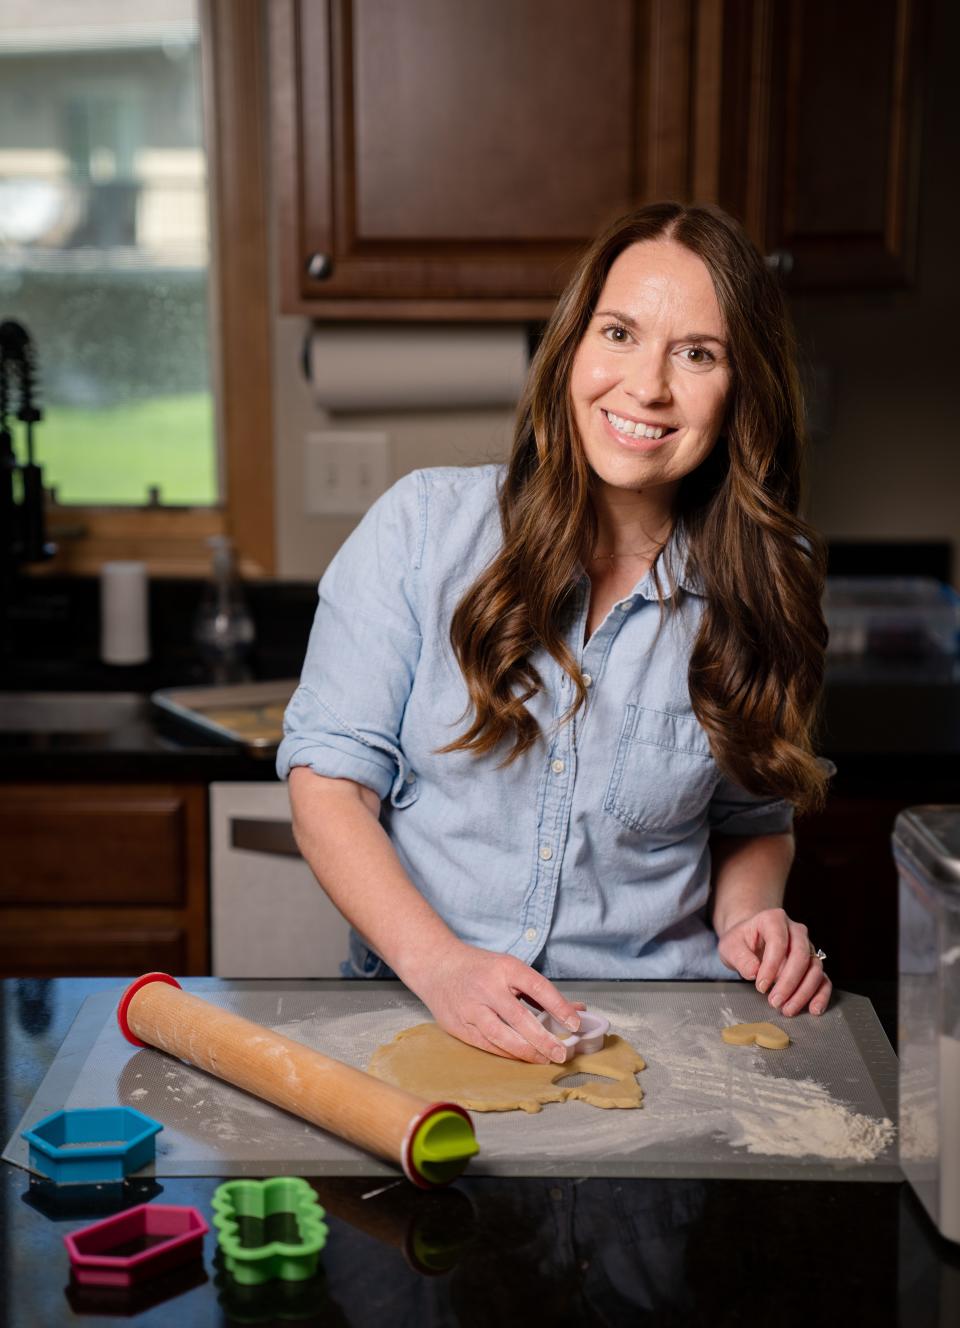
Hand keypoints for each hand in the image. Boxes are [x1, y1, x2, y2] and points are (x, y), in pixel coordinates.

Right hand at [409, 939, 584, 1063]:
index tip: (575, 1023)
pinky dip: (506, 1053)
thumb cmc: (482, 969)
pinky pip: (486, 1044)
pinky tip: (522, 1058)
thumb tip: (578, 1009)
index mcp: (505, 968)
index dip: (558, 1006)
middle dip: (543, 1038)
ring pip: (500, 1035)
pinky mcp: (459, 1025)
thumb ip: (541, 992)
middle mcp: (487, 987)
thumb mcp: (511, 969)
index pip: (537, 987)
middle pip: (518, 1017)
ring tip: (545, 1060)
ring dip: (525, 1051)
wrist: (437, 966)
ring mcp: (470, 1007)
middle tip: (562, 1054)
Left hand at [716, 907, 831, 1016]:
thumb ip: (740, 957)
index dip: (771, 966)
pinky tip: (814, 1009)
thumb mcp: (731, 946)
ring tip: (787, 1009)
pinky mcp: (813, 964)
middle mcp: (796, 931)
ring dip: (803, 992)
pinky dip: (821, 995)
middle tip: (774, 1002)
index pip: (778, 942)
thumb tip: (754, 972)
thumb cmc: (742, 941)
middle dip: (789, 983)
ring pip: (815, 969)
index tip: (760, 986)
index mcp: (774, 919)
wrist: (751, 940)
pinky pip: (823, 979)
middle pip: (801, 956)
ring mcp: (807, 947)